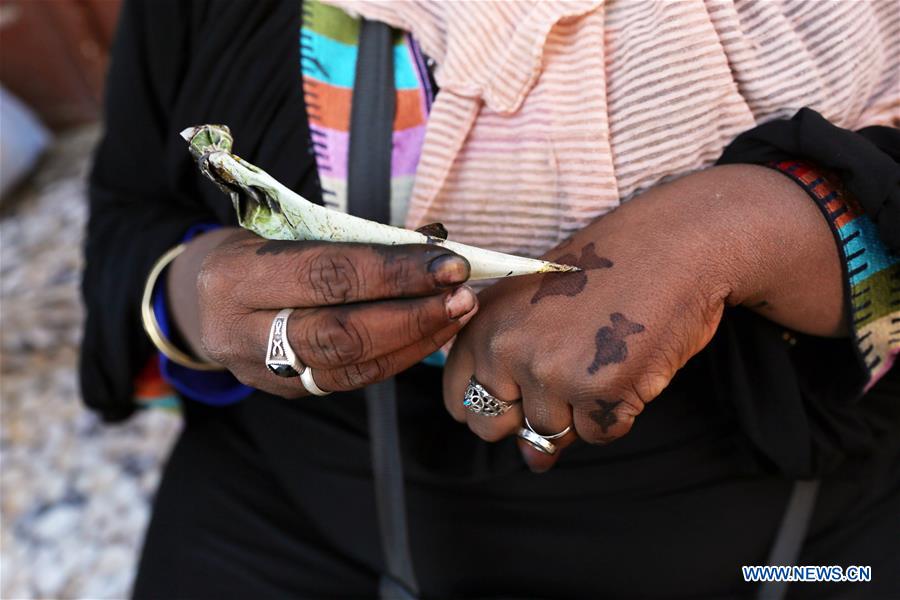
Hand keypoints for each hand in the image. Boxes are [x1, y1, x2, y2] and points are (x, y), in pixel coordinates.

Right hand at [169, 229, 477, 397]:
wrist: (195, 302)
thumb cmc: (250, 252)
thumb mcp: (276, 233)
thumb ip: (340, 242)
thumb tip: (425, 246)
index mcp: (236, 275)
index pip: (327, 276)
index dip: (393, 271)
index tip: (448, 262)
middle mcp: (242, 331)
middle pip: (339, 331)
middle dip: (411, 314)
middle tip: (462, 295)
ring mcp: (261, 370)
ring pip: (349, 365)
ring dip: (414, 340)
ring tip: (457, 313)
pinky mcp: (285, 390)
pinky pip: (349, 380)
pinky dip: (397, 358)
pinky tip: (431, 335)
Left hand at [443, 165, 844, 471]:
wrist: (673, 243)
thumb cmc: (605, 273)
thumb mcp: (541, 312)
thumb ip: (519, 381)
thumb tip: (533, 461)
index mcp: (483, 325)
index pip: (458, 401)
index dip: (492, 405)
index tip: (520, 387)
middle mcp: (507, 350)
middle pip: (496, 427)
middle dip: (528, 416)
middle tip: (566, 370)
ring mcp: (552, 372)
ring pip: (552, 434)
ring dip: (581, 409)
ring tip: (603, 353)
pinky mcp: (600, 390)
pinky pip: (601, 433)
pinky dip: (619, 411)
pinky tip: (631, 363)